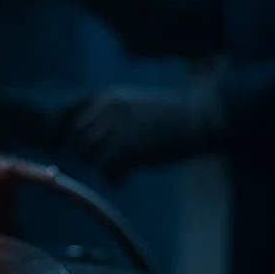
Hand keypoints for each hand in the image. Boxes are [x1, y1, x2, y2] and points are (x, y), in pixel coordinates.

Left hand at [61, 81, 226, 178]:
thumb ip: (112, 116)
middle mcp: (106, 109)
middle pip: (78, 139)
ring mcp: (115, 127)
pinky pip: (106, 169)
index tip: (91, 150)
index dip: (82, 139)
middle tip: (109, 162)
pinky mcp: (126, 147)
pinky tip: (126, 176)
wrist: (198, 117)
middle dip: (90, 154)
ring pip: (90, 155)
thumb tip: (95, 140)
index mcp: (107, 96)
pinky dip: (114, 177)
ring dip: (103, 166)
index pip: (76, 120)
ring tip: (121, 170)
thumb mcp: (135, 104)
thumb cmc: (173, 115)